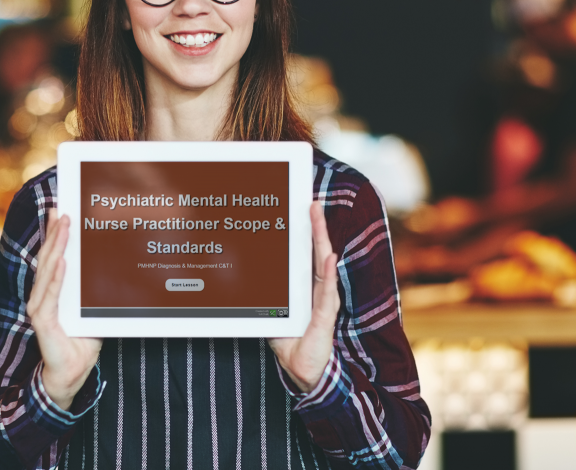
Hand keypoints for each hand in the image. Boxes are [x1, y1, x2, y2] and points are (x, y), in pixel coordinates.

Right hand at [26, 211, 102, 410]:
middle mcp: (43, 297)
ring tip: (63, 226)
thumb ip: (94, 293)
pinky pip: (50, 296)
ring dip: (56, 247)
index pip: (53, 259)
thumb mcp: (92, 312)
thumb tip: (113, 269)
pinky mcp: (43, 323)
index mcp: (52, 293)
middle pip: (48, 259)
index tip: (60, 212)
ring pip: (48, 272)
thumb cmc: (81, 344)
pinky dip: (56, 278)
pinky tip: (63, 262)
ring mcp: (41, 309)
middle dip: (55, 233)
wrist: (70, 375)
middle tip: (62, 210)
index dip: (55, 235)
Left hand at [268, 202, 339, 392]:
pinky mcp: (324, 318)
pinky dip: (329, 275)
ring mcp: (323, 302)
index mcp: (306, 288)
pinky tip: (330, 258)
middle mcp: (317, 291)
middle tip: (312, 202)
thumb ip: (266, 299)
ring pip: (323, 265)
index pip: (308, 255)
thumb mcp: (273, 316)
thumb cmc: (291, 344)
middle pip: (316, 253)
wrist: (303, 372)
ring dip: (321, 240)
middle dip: (315, 227)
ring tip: (318, 217)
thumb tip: (244, 282)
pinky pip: (327, 293)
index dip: (309, 233)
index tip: (305, 210)